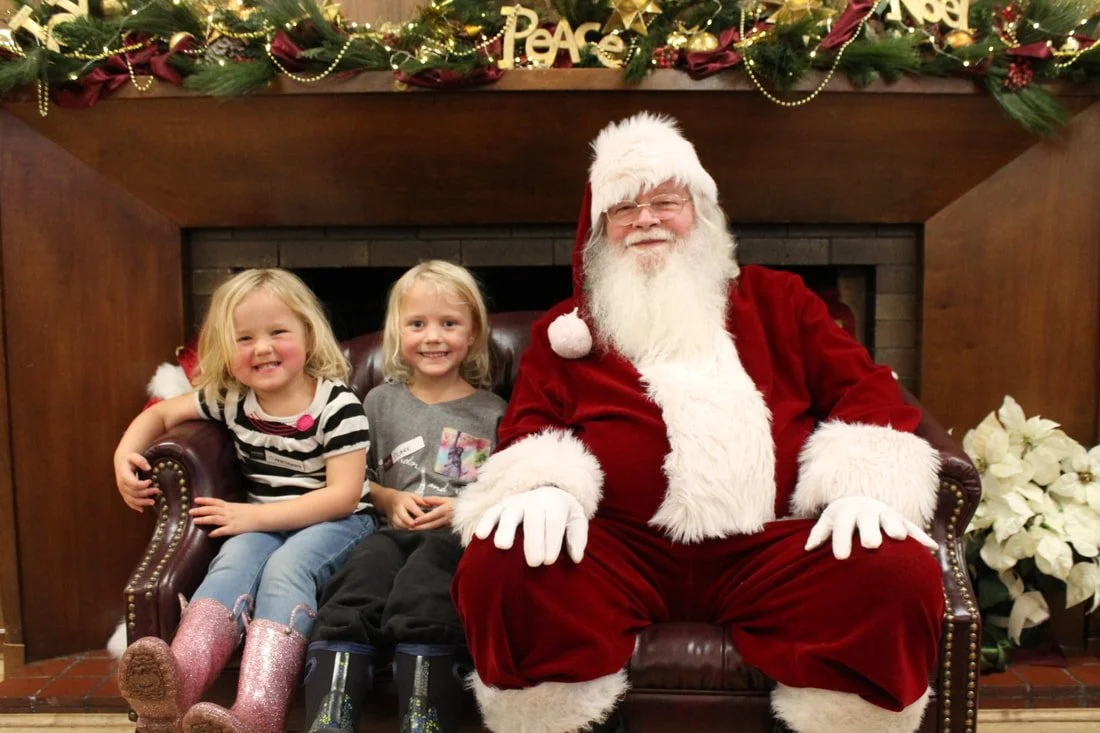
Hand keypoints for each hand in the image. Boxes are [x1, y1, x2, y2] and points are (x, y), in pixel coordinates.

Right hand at [115, 452, 157, 512]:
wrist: (121, 461)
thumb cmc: (129, 458)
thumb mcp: (134, 456)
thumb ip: (141, 461)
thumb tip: (149, 468)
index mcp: (123, 475)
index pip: (133, 484)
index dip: (142, 485)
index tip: (151, 481)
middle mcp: (121, 484)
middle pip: (134, 493)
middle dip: (146, 493)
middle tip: (157, 490)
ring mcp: (122, 490)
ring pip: (131, 499)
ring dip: (142, 502)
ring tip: (153, 502)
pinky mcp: (124, 493)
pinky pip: (128, 501)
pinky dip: (135, 506)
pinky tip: (142, 509)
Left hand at [190, 497, 262, 536]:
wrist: (263, 516)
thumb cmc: (253, 512)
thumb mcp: (240, 508)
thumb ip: (230, 509)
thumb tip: (222, 511)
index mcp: (230, 506)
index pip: (215, 502)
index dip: (205, 500)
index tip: (195, 500)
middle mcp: (229, 512)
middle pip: (212, 510)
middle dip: (200, 510)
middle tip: (190, 511)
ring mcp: (231, 520)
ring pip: (215, 519)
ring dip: (204, 519)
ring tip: (195, 521)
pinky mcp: (235, 529)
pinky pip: (224, 530)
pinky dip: (216, 532)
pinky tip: (210, 535)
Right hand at [386, 491, 429, 529]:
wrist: (390, 499)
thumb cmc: (405, 498)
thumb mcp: (413, 496)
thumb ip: (422, 501)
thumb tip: (432, 505)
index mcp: (405, 501)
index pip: (413, 508)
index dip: (420, 514)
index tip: (427, 519)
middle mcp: (398, 508)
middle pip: (403, 516)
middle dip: (409, 522)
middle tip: (416, 526)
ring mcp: (393, 515)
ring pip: (398, 523)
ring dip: (406, 527)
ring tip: (414, 531)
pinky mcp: (391, 521)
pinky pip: (395, 527)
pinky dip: (402, 530)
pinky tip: (409, 532)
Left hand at [411, 496, 453, 530]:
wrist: (468, 510)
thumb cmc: (456, 503)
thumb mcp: (446, 498)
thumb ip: (434, 499)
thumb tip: (423, 499)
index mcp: (444, 510)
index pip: (431, 516)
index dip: (422, 519)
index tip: (414, 521)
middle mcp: (446, 518)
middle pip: (431, 525)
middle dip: (421, 527)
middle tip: (411, 528)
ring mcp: (448, 524)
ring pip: (434, 528)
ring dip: (425, 530)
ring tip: (415, 530)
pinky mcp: (449, 528)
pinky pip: (438, 530)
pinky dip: (431, 531)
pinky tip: (425, 531)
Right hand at [474, 486, 587, 566]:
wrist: (548, 491)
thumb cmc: (563, 514)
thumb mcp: (576, 520)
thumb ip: (577, 537)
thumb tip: (576, 557)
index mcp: (555, 503)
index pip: (553, 522)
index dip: (551, 541)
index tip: (549, 561)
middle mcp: (535, 500)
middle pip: (533, 519)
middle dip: (533, 541)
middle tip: (534, 564)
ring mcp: (516, 502)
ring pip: (510, 513)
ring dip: (505, 529)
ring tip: (502, 546)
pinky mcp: (502, 505)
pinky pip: (492, 512)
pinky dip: (486, 522)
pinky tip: (480, 536)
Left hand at [805, 496, 937, 559]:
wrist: (859, 501)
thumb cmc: (840, 519)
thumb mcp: (828, 522)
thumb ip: (819, 534)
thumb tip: (808, 549)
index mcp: (846, 511)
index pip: (842, 525)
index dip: (840, 540)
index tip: (840, 557)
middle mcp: (866, 510)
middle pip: (867, 520)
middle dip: (869, 531)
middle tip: (870, 545)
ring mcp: (884, 513)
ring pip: (890, 518)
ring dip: (895, 527)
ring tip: (899, 538)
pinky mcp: (900, 518)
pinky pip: (912, 526)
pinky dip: (921, 536)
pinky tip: (932, 548)